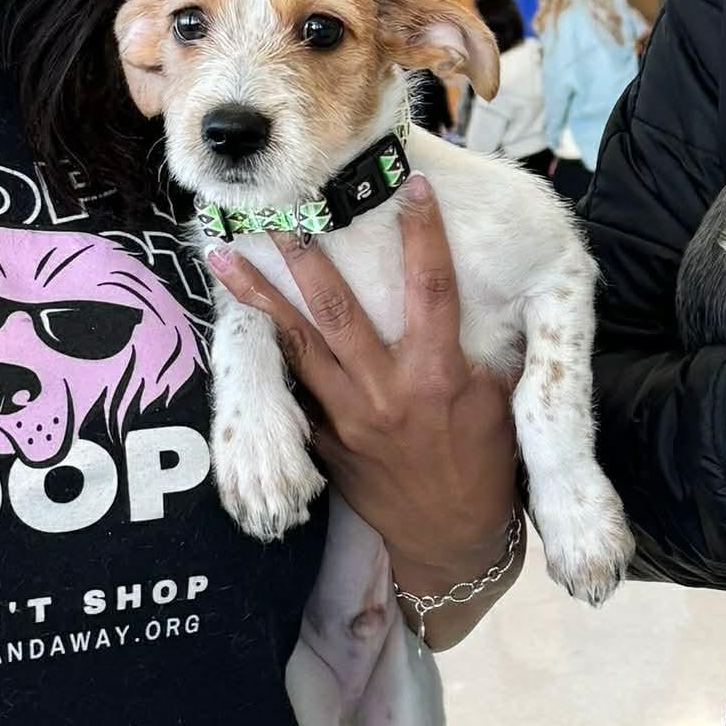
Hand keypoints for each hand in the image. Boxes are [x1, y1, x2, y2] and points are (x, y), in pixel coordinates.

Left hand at [208, 169, 517, 606]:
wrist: (449, 540)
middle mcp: (387, 391)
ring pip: (297, 345)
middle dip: (307, 257)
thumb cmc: (482, 463)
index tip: (410, 185)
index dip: (423, 233)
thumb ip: (486, 348)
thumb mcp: (501, 402)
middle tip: (279, 207)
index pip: (432, 288)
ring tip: (223, 254)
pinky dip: (264, 352)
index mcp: (439, 374)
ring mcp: (348, 417)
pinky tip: (234, 320)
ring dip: (260, 297)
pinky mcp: (324, 440)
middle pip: (339, 311)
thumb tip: (490, 288)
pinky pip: (292, 388)